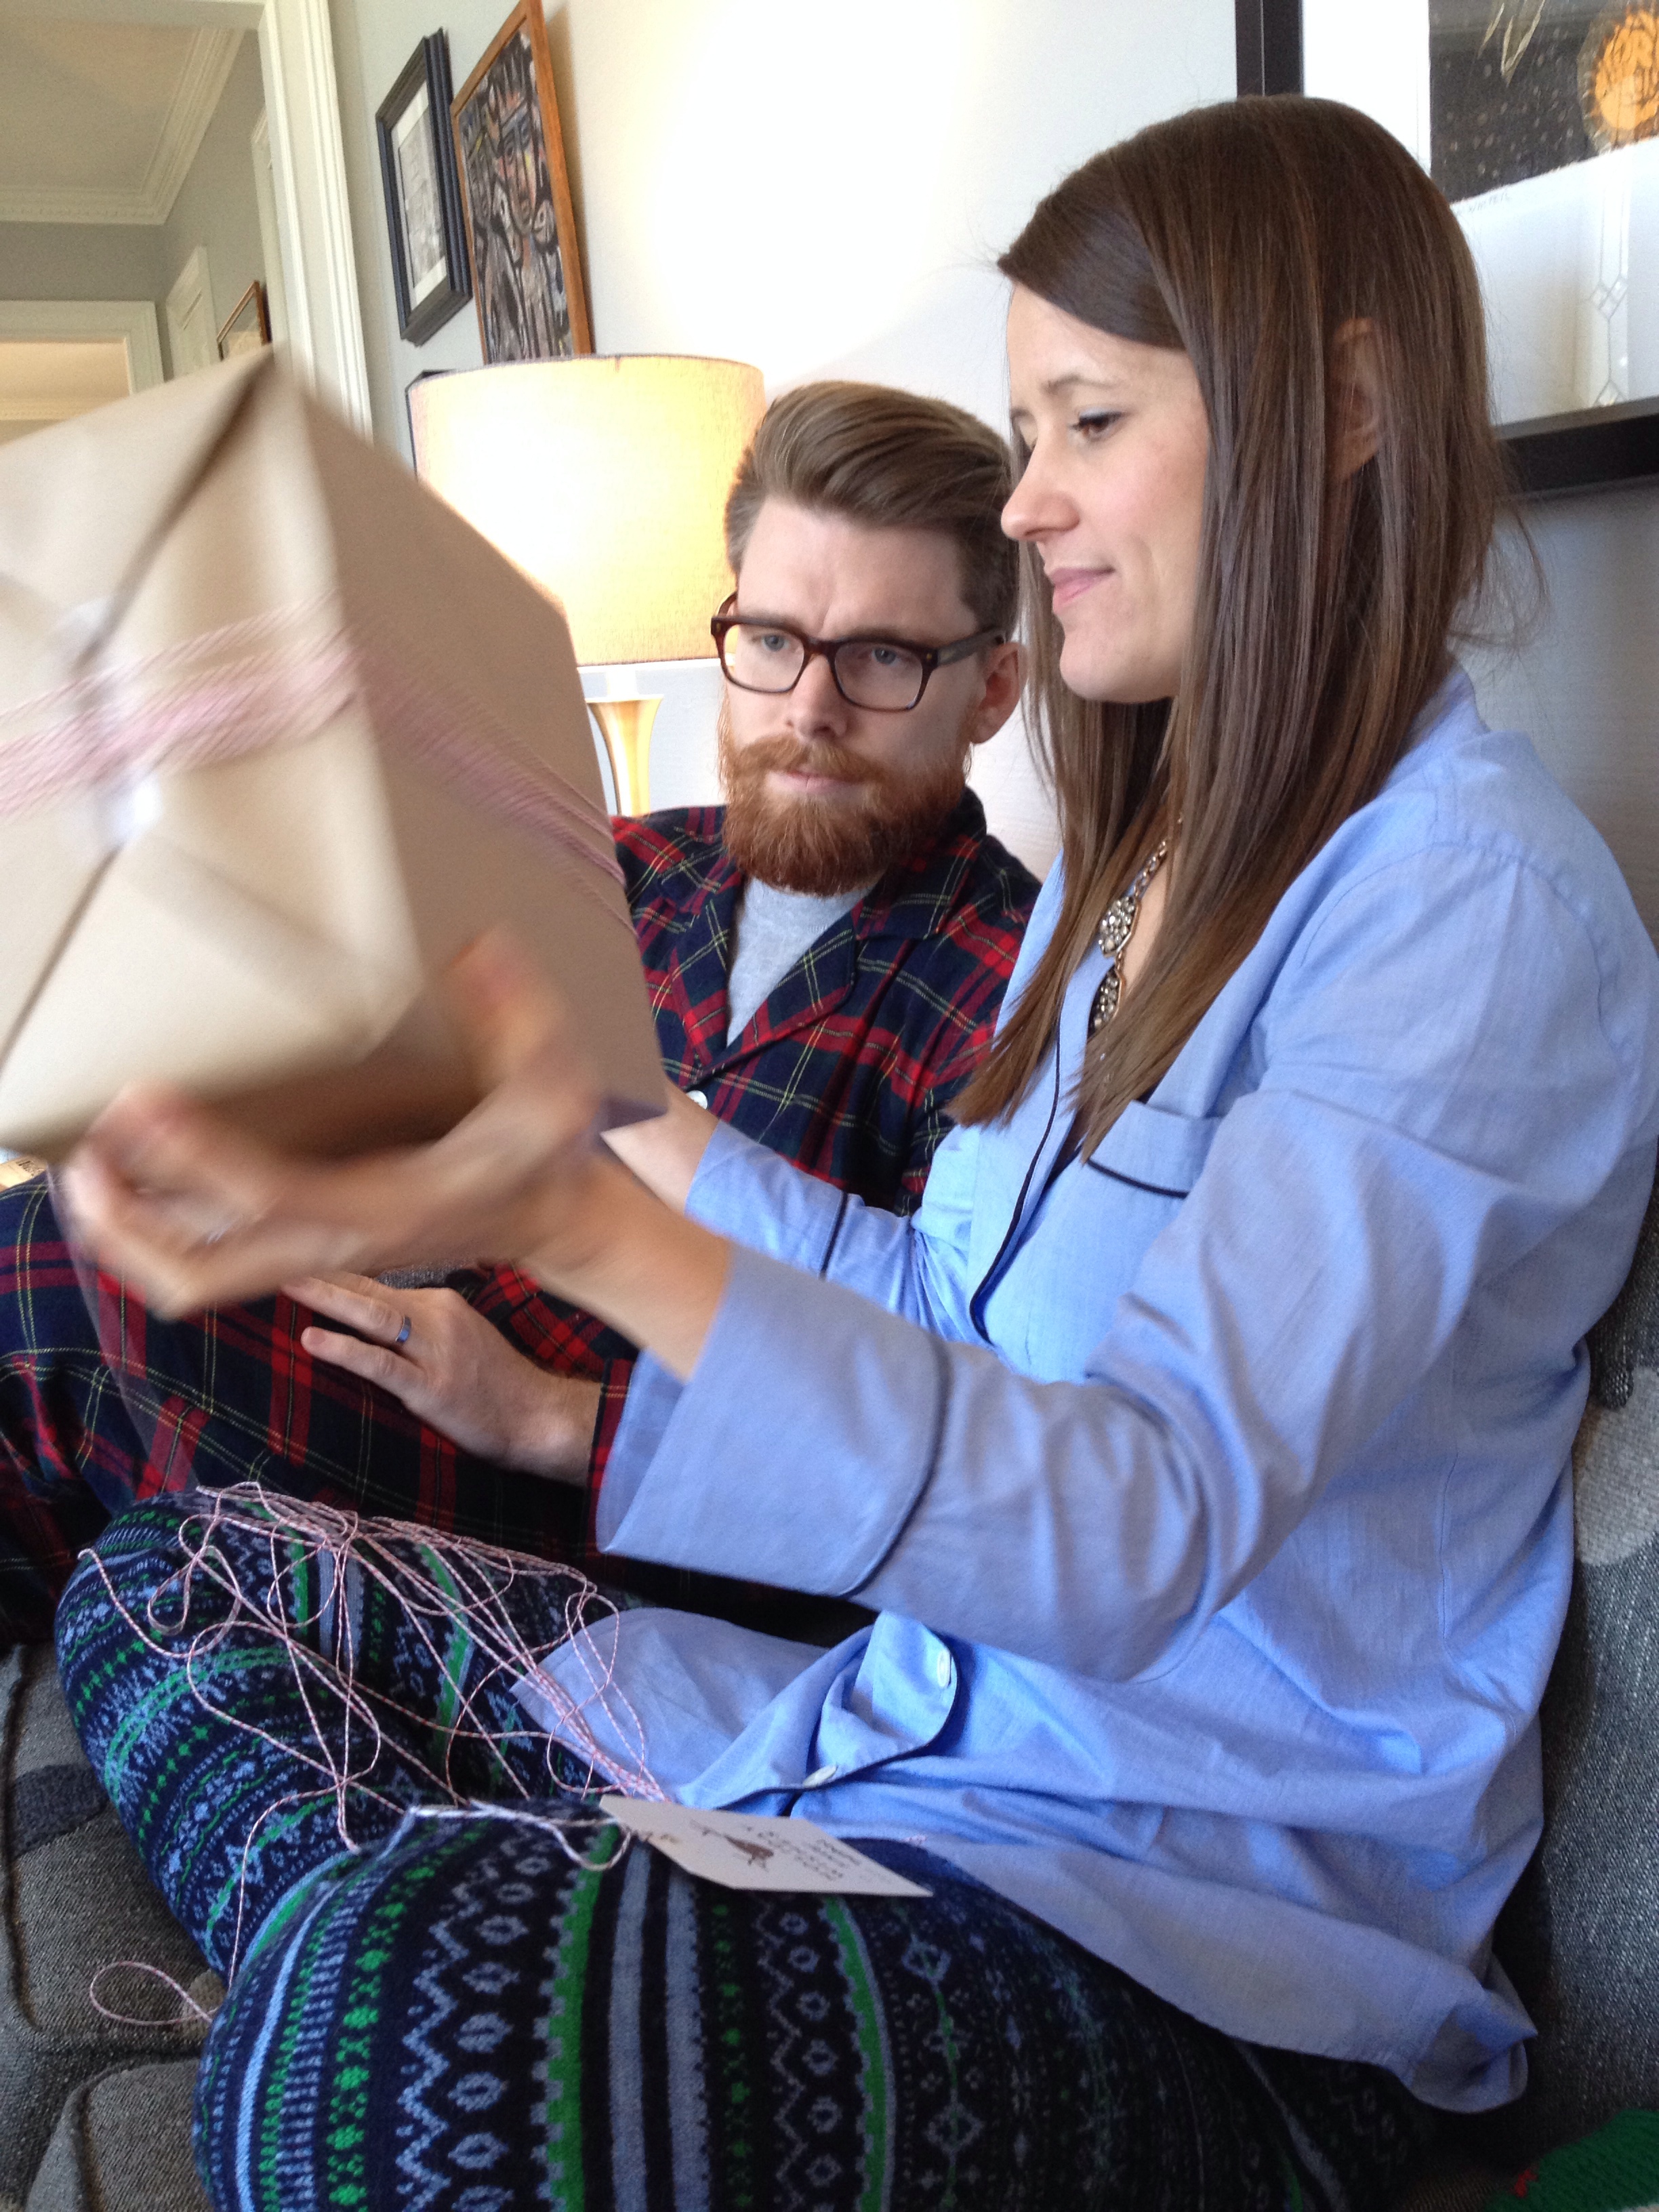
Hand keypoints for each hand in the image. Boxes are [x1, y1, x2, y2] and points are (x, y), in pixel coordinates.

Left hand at [59, 931, 730, 1379]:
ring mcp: (315, 1255)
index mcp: (386, 1207)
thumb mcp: (557, 1082)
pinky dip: (154, 1227)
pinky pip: (207, 1258)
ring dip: (126, 1232)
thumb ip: (522, 1017)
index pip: (269, 1195)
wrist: (553, 1221)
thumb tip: (481, 947)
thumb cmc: (548, 1150)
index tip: (141, 1098)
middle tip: (83, 1154)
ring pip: (191, 1277)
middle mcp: (337, 1243)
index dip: (197, 1156)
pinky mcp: (305, 1248)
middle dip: (127, 1223)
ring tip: (85, 1163)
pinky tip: (130, 1170)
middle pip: (200, 1271)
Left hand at [288, 1271, 601, 1481]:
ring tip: (287, 1282)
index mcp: (440, 1301)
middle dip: (322, 1269)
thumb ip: (419, 1320)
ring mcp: (435, 1351)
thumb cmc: (496, 1380)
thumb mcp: (461, 1334)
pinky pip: (380, 1364)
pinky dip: (344, 1350)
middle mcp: (437, 1316)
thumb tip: (371, 1309)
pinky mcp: (430, 1386)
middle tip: (277, 1249)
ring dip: (328, 1297)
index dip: (336, 1266)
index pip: (377, 1279)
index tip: (299, 1247)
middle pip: (369, 1288)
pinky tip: (312, 1340)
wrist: (537, 1415)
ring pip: (373, 1317)